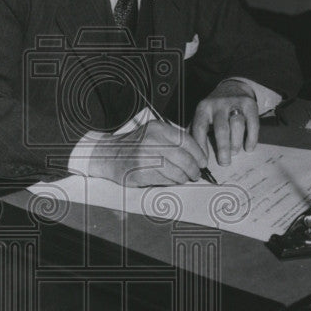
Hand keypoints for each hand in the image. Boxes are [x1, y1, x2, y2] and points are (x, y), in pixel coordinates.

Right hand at [86, 120, 208, 186]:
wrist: (107, 155)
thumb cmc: (134, 146)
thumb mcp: (152, 134)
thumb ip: (172, 141)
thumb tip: (197, 155)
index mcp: (157, 128)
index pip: (187, 141)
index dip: (199, 153)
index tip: (203, 161)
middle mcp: (152, 140)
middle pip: (185, 158)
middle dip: (194, 169)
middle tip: (196, 173)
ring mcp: (146, 157)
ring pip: (177, 172)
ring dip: (184, 178)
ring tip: (184, 178)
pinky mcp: (141, 172)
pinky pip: (166, 180)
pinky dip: (173, 182)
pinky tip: (172, 180)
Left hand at [191, 80, 259, 165]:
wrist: (233, 87)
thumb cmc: (214, 108)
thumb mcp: (202, 115)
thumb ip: (195, 131)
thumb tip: (190, 152)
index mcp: (203, 108)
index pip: (200, 128)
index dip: (201, 146)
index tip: (203, 162)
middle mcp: (218, 104)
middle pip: (221, 128)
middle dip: (223, 148)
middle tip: (224, 162)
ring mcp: (235, 103)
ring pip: (237, 125)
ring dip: (236, 142)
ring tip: (234, 152)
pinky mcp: (250, 104)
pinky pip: (253, 123)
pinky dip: (251, 137)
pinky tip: (249, 148)